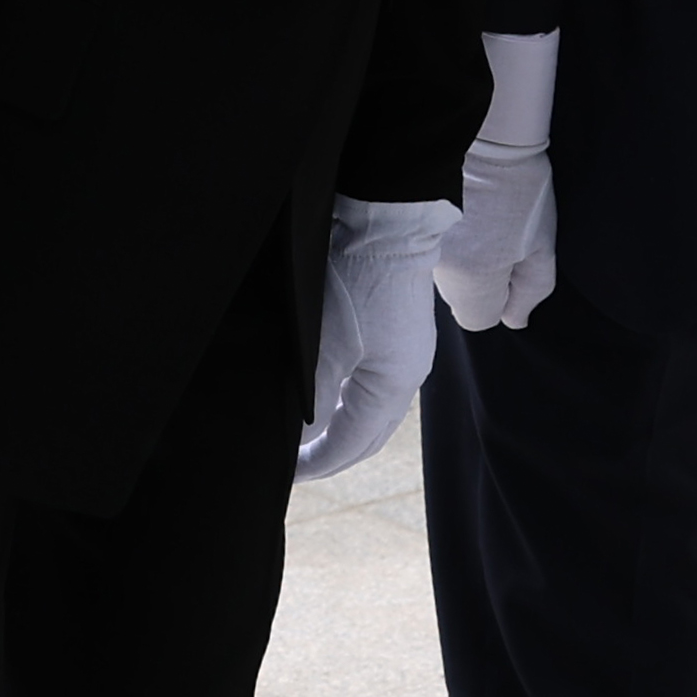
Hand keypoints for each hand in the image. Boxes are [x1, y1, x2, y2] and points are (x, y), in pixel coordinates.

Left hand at [296, 196, 449, 479]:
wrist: (388, 223)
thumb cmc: (354, 279)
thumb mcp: (322, 342)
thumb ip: (310, 394)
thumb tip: (296, 434)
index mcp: (393, 387)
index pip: (350, 444)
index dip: (315, 463)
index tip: (286, 474)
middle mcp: (409, 377)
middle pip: (370, 436)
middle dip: (334, 455)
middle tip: (297, 466)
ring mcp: (410, 354)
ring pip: (376, 411)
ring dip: (344, 429)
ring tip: (309, 439)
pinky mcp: (404, 333)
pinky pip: (379, 385)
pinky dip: (353, 402)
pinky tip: (331, 398)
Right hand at [432, 29, 563, 333]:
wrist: (486, 131)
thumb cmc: (522, 187)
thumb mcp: (542, 244)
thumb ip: (532, 289)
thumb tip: (516, 319)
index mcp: (473, 279)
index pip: (477, 319)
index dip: (499, 298)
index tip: (510, 266)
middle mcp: (438, 268)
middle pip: (457, 295)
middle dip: (478, 277)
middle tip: (498, 235)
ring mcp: (419, 243)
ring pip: (442, 269)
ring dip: (460, 254)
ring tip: (479, 216)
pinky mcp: (407, 221)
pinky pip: (426, 244)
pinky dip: (443, 234)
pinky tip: (459, 207)